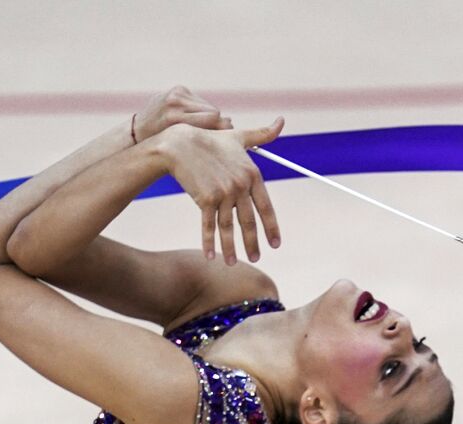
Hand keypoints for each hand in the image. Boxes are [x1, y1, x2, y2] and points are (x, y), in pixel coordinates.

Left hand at [134, 85, 232, 140]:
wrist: (138, 131)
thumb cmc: (162, 145)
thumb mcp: (180, 146)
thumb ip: (204, 135)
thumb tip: (230, 122)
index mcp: (174, 118)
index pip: (213, 117)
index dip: (221, 129)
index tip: (224, 139)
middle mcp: (175, 102)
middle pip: (213, 111)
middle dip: (216, 123)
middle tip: (215, 135)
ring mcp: (176, 93)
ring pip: (208, 106)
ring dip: (208, 117)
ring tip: (200, 129)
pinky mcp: (178, 89)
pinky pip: (199, 101)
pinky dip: (200, 111)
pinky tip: (193, 119)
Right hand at [155, 117, 284, 264]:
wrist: (181, 144)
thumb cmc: (210, 140)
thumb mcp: (239, 136)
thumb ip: (262, 134)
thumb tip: (281, 122)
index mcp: (252, 174)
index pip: (266, 207)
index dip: (271, 227)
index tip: (275, 243)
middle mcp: (240, 186)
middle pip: (248, 221)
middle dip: (252, 243)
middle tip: (257, 258)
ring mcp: (223, 194)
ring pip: (228, 227)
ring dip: (231, 248)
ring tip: (233, 263)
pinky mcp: (205, 199)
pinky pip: (209, 226)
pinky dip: (209, 242)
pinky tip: (211, 256)